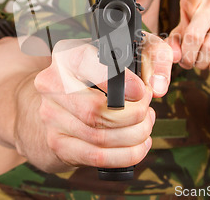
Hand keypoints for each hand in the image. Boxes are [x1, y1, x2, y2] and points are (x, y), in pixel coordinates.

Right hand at [32, 33, 171, 170]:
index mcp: (67, 55)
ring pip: (99, 137)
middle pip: (94, 110)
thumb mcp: (129, 52)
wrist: (64, 99)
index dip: (117, 79)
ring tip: (146, 125)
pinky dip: (126, 154)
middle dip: (133, 115)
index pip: (85, 62)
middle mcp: (52, 84)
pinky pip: (96, 156)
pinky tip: (139, 144)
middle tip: (147, 110)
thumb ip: (152, 56)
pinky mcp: (57, 143)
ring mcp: (51, 116)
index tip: (142, 90)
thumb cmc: (106, 72)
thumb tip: (158, 85)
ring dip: (134, 135)